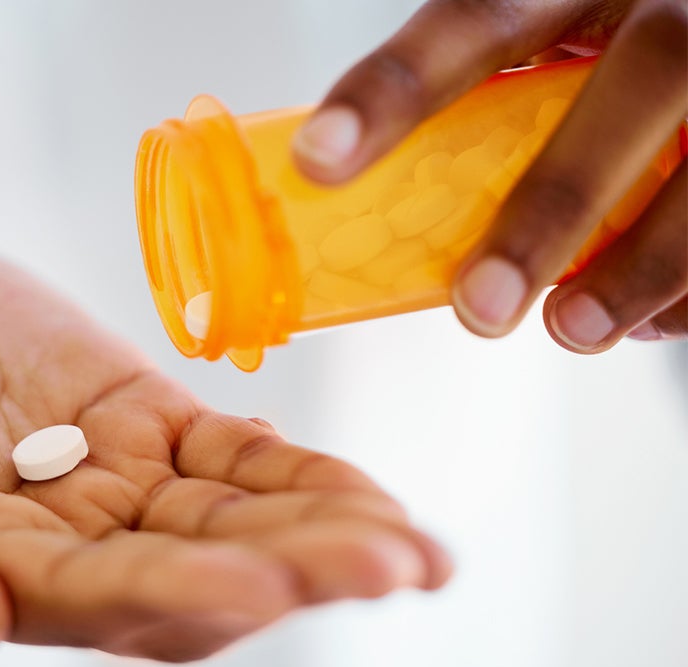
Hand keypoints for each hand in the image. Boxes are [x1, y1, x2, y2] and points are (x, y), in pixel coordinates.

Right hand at [0, 212, 451, 660]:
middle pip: (177, 580)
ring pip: (220, 524)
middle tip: (386, 567)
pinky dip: (292, 474)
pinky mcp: (131, 419)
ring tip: (412, 548)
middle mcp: (38, 548)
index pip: (77, 603)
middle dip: (283, 576)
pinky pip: (225, 458)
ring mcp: (93, 483)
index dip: (167, 591)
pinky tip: (366, 494)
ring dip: (313, 536)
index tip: (259, 582)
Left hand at [292, 0, 686, 351]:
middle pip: (638, 79)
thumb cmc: (604, 58)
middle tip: (478, 307)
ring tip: (568, 331)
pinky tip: (649, 320)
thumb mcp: (545, 42)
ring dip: (640, 265)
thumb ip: (480, 102)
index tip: (322, 158)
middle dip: (553, 205)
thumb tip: (361, 202)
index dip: (395, 87)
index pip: (475, 17)